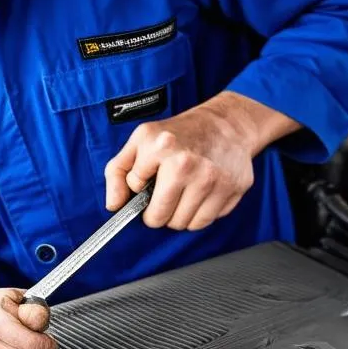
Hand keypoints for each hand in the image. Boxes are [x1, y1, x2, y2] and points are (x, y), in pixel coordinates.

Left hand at [104, 93, 261, 230]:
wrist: (227, 123)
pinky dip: (199, 214)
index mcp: (162, 148)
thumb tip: (114, 205)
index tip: (149, 176)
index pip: (136, 191)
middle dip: (158, 211)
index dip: (140, 186)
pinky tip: (201, 194)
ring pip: (184, 224)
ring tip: (184, 193)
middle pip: (161, 217)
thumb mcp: (141, 141)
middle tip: (165, 194)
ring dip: (179, 215)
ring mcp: (213, 178)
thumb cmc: (181, 134)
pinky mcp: (233, 189)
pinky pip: (205, 222)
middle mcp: (188, 164)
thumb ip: (118, 171)